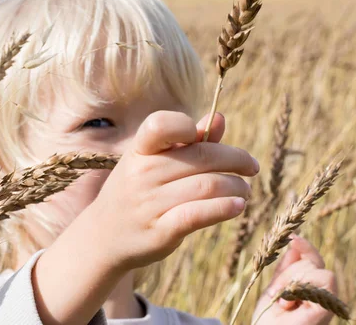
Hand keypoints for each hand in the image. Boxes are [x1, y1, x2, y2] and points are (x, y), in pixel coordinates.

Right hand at [84, 110, 258, 271]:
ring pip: (207, 185)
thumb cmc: (136, 191)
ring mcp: (149, 203)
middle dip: (235, 159)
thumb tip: (220, 118)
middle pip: (201, 157)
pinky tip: (237, 206)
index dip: (188, 126)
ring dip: (236, 186)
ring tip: (245, 190)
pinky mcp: (160, 231)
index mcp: (139, 150)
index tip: (210, 138)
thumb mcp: (152, 161)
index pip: (162, 124)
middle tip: (251, 167)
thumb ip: (187, 141)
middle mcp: (142, 174)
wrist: (104, 237)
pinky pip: (198, 214)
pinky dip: (224, 208)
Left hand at [252, 235, 336, 324]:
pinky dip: (301, 289)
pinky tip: (286, 303)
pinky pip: (323, 283)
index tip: (292, 237)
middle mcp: (323, 297)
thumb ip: (286, 270)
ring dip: (294, 282)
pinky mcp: (324, 312)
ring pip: (318, 271)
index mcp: (311, 291)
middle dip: (292, 272)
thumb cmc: (268, 320)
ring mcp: (326, 306)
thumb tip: (294, 245)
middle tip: (278, 295)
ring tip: (282, 302)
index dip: (305, 247)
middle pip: (313, 263)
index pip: (313, 260)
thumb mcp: (274, 289)